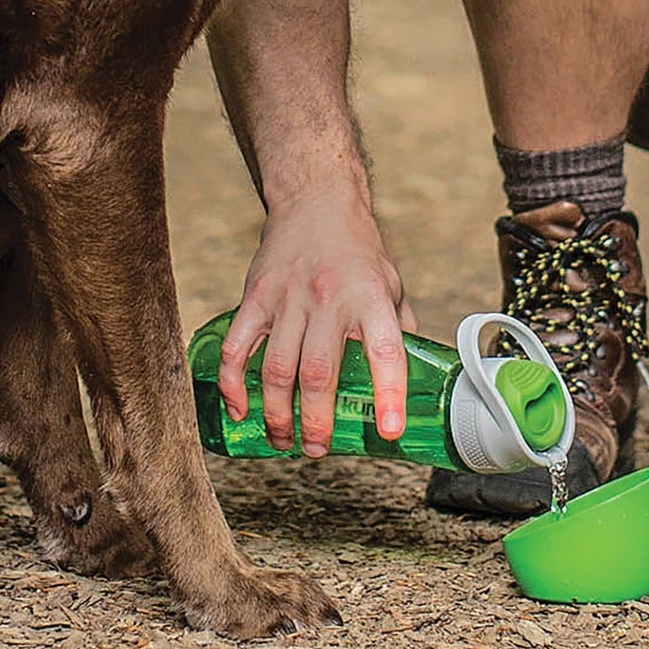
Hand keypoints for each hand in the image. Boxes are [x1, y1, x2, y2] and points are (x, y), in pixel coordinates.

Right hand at [218, 189, 416, 457]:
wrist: (316, 197)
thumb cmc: (359, 247)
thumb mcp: (392, 282)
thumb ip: (399, 329)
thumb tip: (414, 381)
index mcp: (371, 297)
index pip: (385, 350)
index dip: (389, 394)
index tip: (388, 432)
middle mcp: (329, 299)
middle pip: (319, 373)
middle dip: (316, 422)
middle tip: (316, 450)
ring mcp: (288, 298)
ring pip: (276, 368)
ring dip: (277, 413)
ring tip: (283, 440)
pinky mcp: (256, 296)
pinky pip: (237, 347)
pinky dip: (234, 384)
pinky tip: (241, 410)